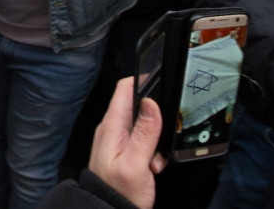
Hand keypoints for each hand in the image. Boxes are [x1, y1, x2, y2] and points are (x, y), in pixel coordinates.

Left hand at [88, 77, 165, 208]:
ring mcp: (120, 142)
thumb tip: (151, 103)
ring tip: (154, 158)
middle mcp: (114, 130)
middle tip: (160, 137)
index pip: (124, 89)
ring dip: (156, 139)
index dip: (143, 81)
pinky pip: (145, 142)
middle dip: (156, 118)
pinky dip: (153, 152)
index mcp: (112, 126)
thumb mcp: (135, 163)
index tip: (161, 84)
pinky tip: (153, 166)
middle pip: (138, 106)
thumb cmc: (117, 192)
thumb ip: (144, 132)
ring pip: (145, 126)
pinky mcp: (127, 153)